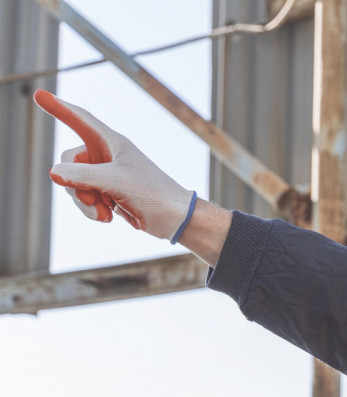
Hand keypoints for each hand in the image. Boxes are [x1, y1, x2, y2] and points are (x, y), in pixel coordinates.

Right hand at [34, 89, 196, 241]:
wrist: (175, 220)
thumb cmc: (153, 194)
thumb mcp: (116, 182)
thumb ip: (83, 175)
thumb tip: (54, 172)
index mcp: (112, 143)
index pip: (80, 120)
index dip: (59, 108)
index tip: (39, 94)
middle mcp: (107, 155)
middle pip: (69, 161)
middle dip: (76, 184)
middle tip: (94, 199)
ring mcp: (106, 174)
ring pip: (74, 184)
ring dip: (85, 202)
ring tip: (105, 212)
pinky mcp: (108, 192)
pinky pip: (85, 198)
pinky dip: (92, 209)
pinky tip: (109, 217)